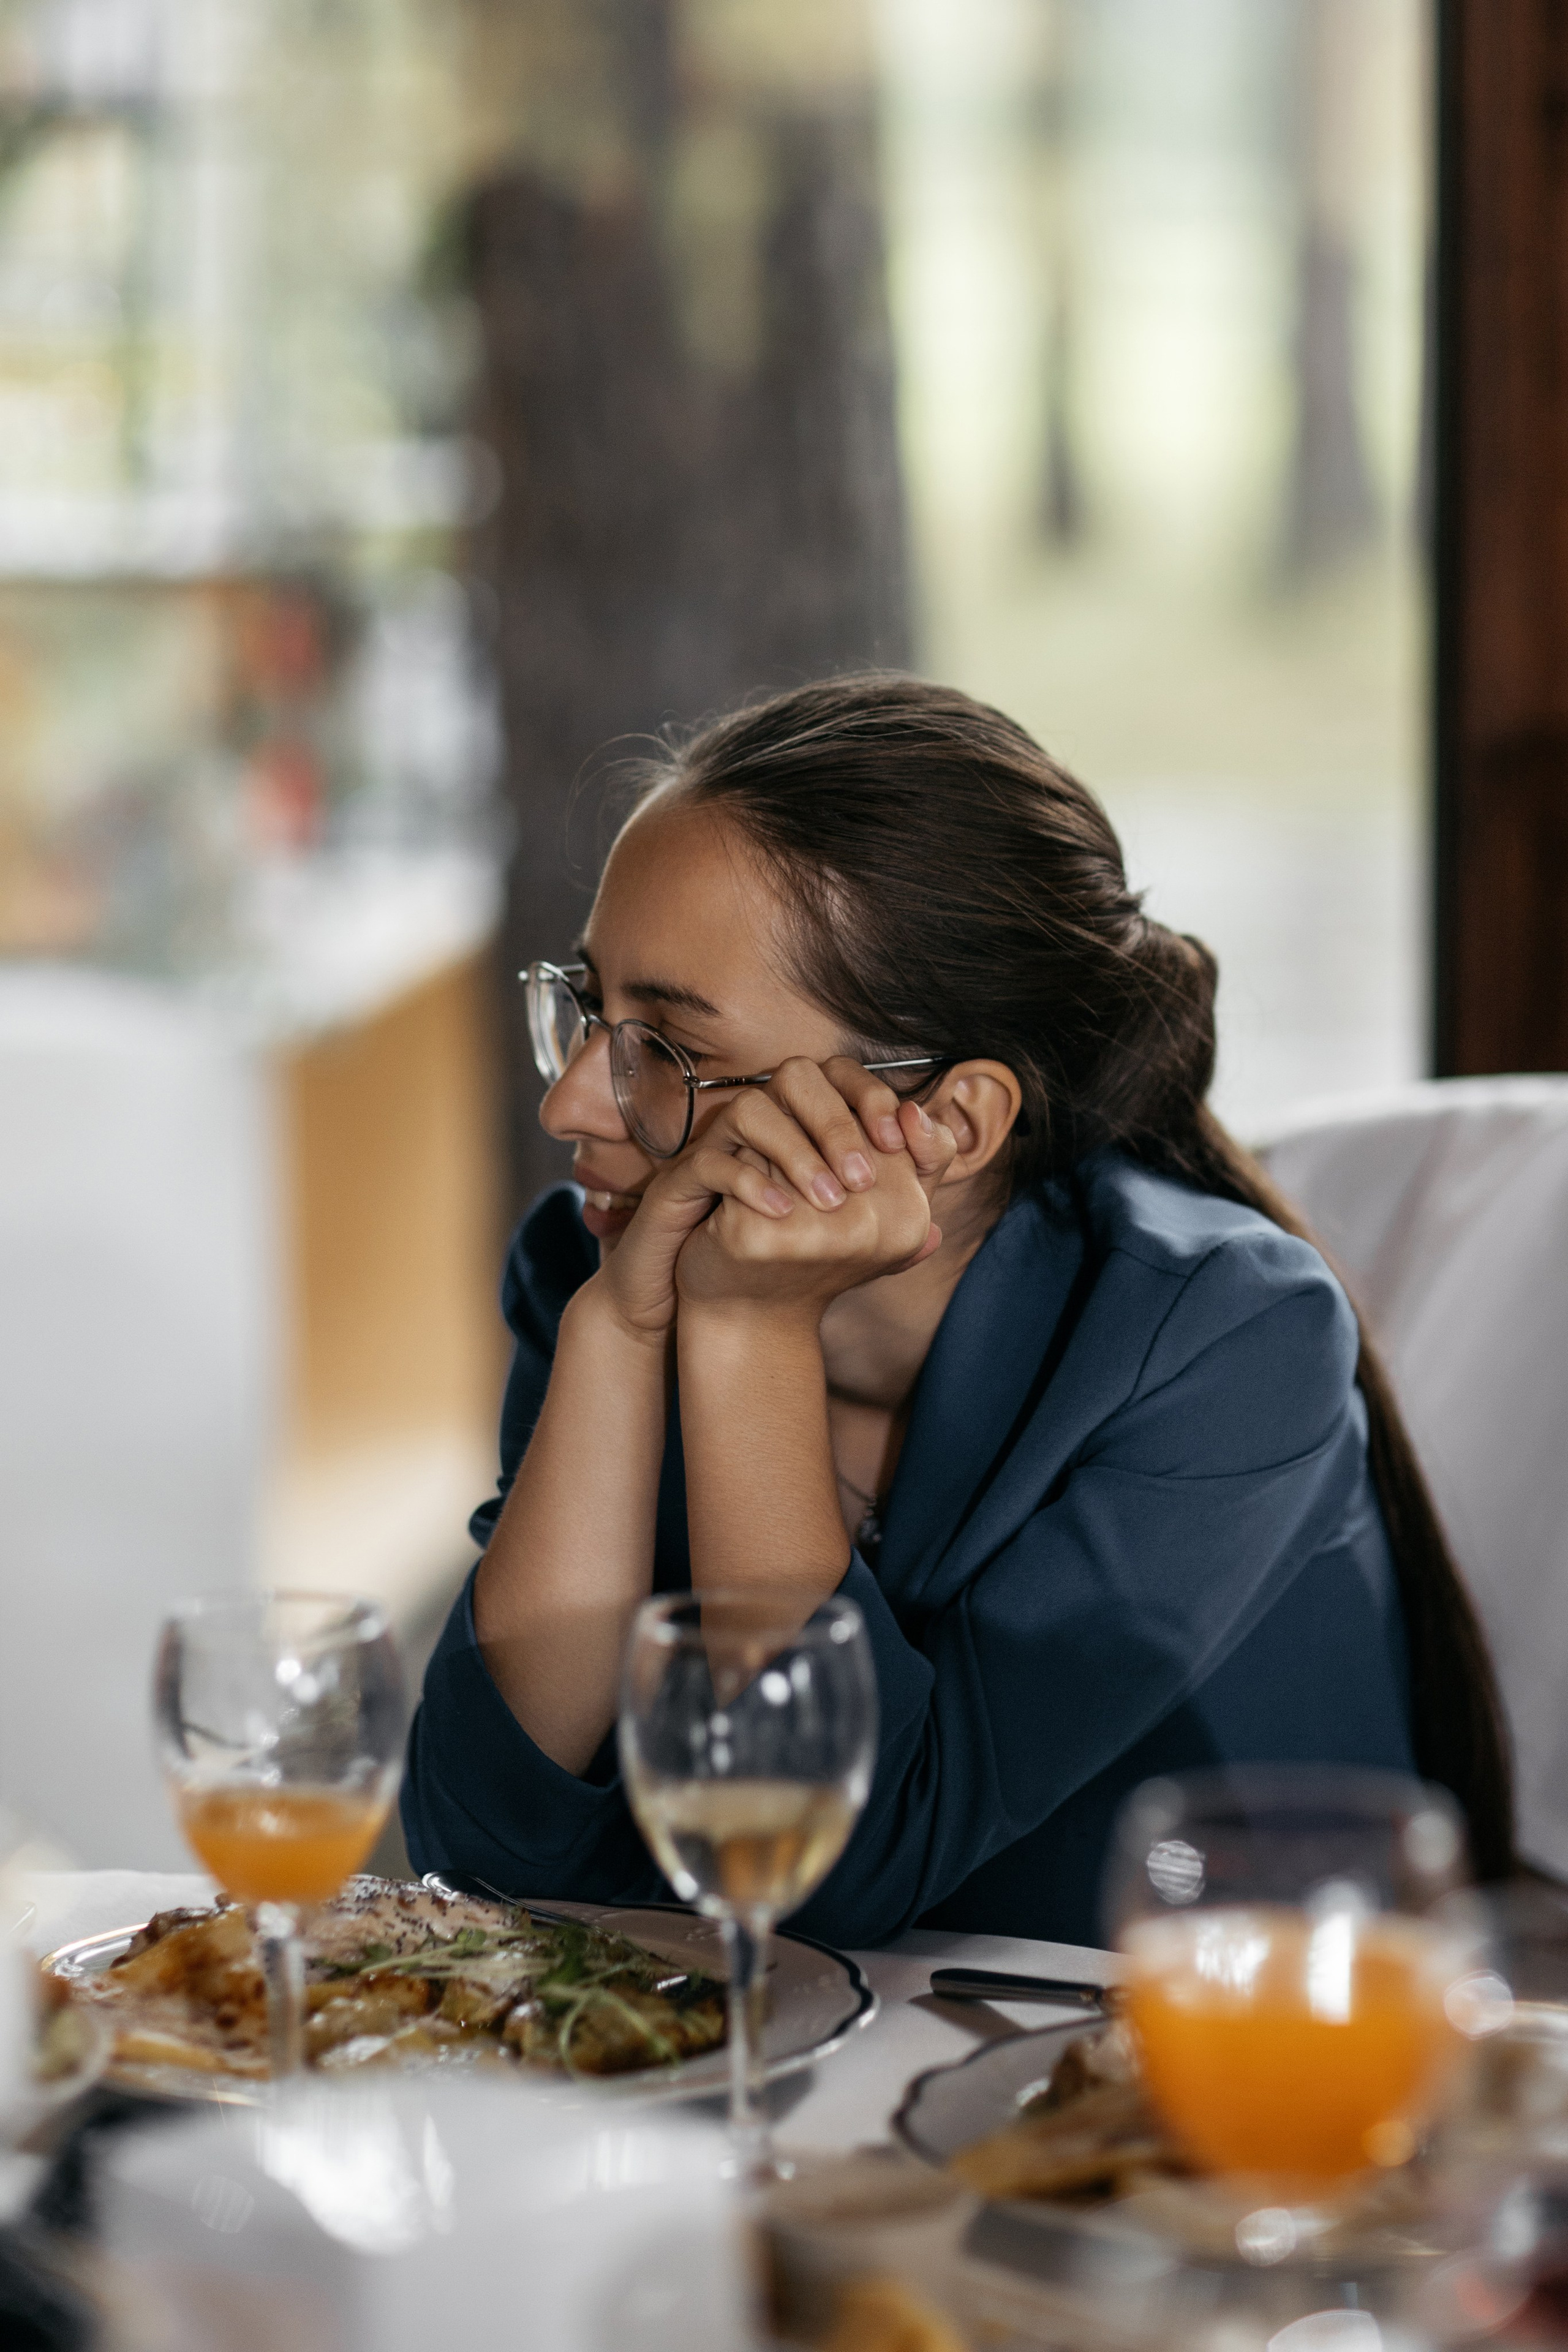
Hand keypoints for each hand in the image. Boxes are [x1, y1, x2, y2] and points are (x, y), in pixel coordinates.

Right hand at [588, 1057, 949, 1341]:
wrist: (724, 1306)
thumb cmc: (795, 1255)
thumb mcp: (861, 1222)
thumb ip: (905, 1182)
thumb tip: (936, 1143)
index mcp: (803, 1119)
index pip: (841, 1075)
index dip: (874, 1099)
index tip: (902, 1145)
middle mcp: (762, 1120)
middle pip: (798, 1078)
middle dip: (839, 1124)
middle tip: (866, 1179)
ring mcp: (720, 1143)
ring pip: (753, 1109)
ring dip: (796, 1151)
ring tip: (829, 1201)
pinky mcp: (684, 1178)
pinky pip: (711, 1159)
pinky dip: (749, 1180)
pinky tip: (781, 1212)